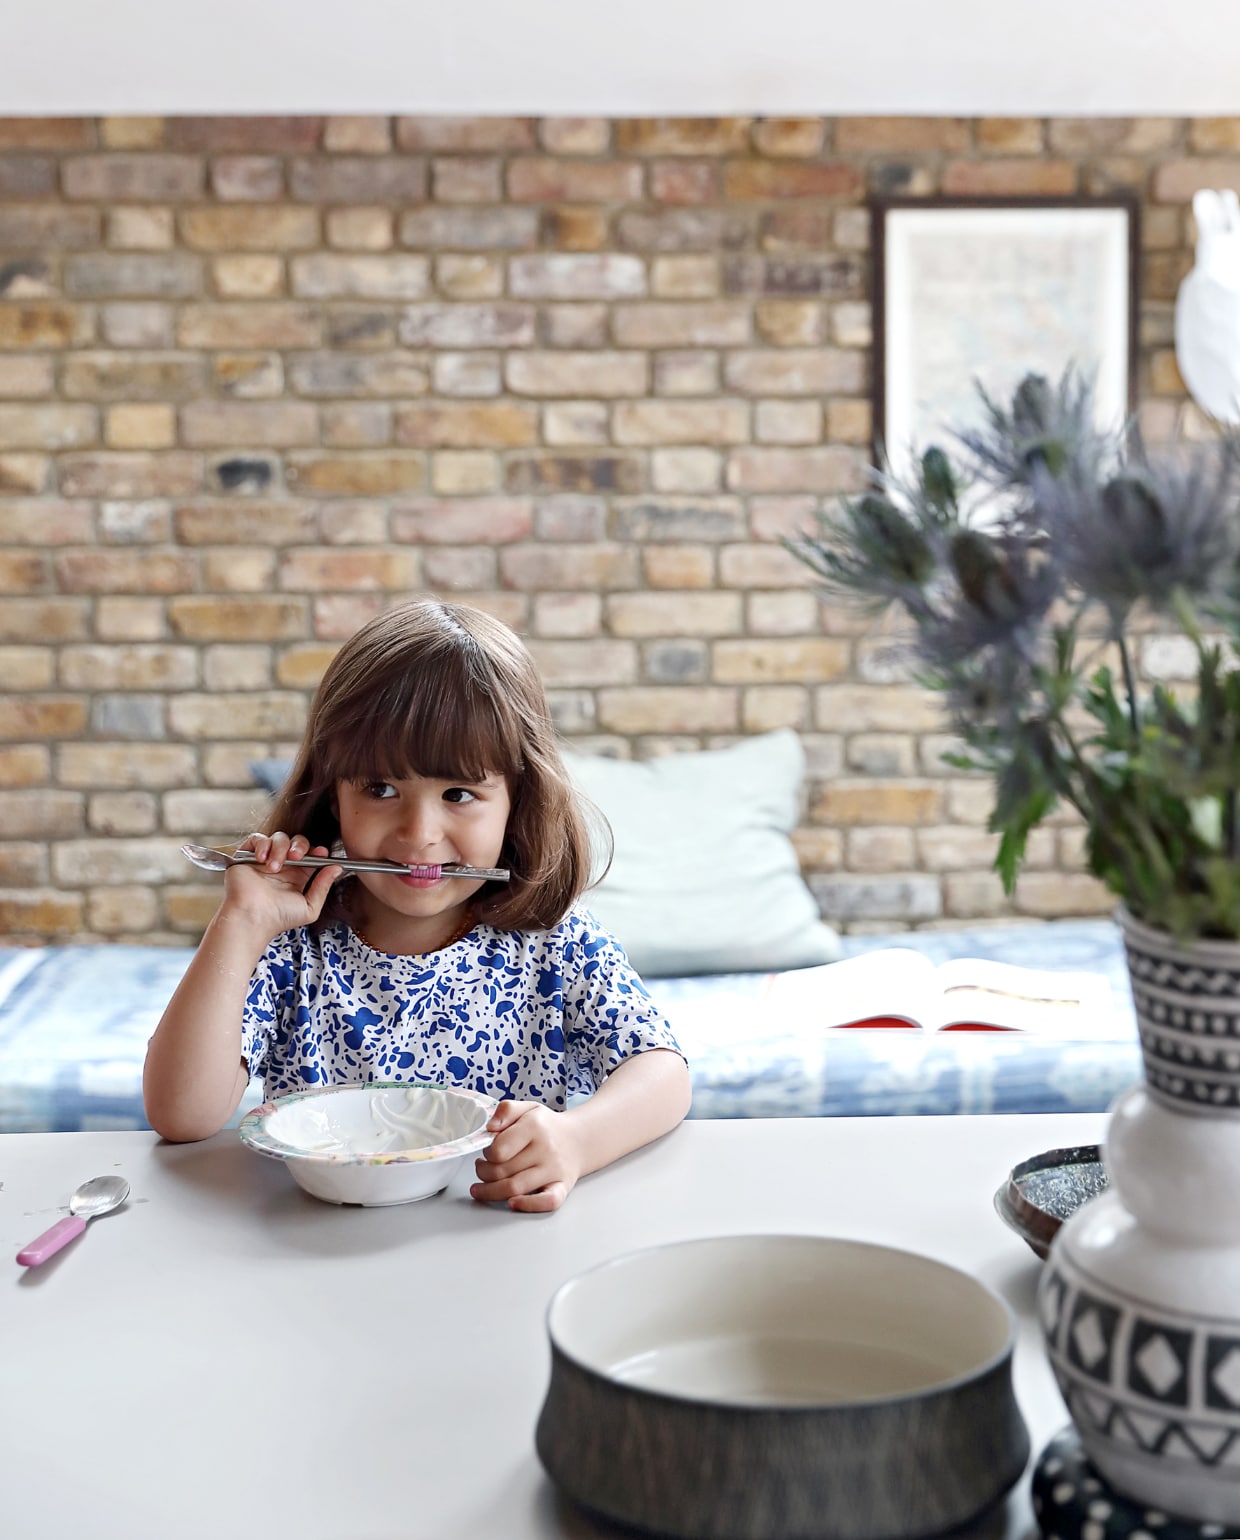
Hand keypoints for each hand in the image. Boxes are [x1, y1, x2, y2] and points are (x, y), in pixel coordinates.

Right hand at [219, 832, 341, 940]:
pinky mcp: (248, 856)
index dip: (317, 851)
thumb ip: (323, 887)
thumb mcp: (309, 907)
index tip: (321, 853)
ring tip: (273, 868)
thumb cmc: (278, 918)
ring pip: (279, 838)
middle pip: (296, 842)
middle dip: (299, 845)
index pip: (311, 855)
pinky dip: (262, 844)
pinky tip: (262, 859)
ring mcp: (265, 860)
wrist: (253, 919)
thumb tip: (336, 868)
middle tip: (296, 857)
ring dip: (279, 849)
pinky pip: (257, 839)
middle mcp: (283, 866)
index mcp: (298, 876)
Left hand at [470, 1101, 582, 1212]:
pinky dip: (528, 1205)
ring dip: (491, 1191)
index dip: (487, 1153)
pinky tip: (512, 1203)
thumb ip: (506, 1110)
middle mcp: (546, 1149)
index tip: (488, 1152)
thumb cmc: (547, 1127)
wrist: (578, 1139)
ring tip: (483, 1187)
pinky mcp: (563, 1187)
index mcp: (535, 1127)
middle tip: (482, 1168)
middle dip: (484, 1173)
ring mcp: (555, 1170)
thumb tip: (490, 1127)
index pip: (499, 1149)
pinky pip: (547, 1201)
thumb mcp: (527, 1108)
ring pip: (515, 1188)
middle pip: (502, 1171)